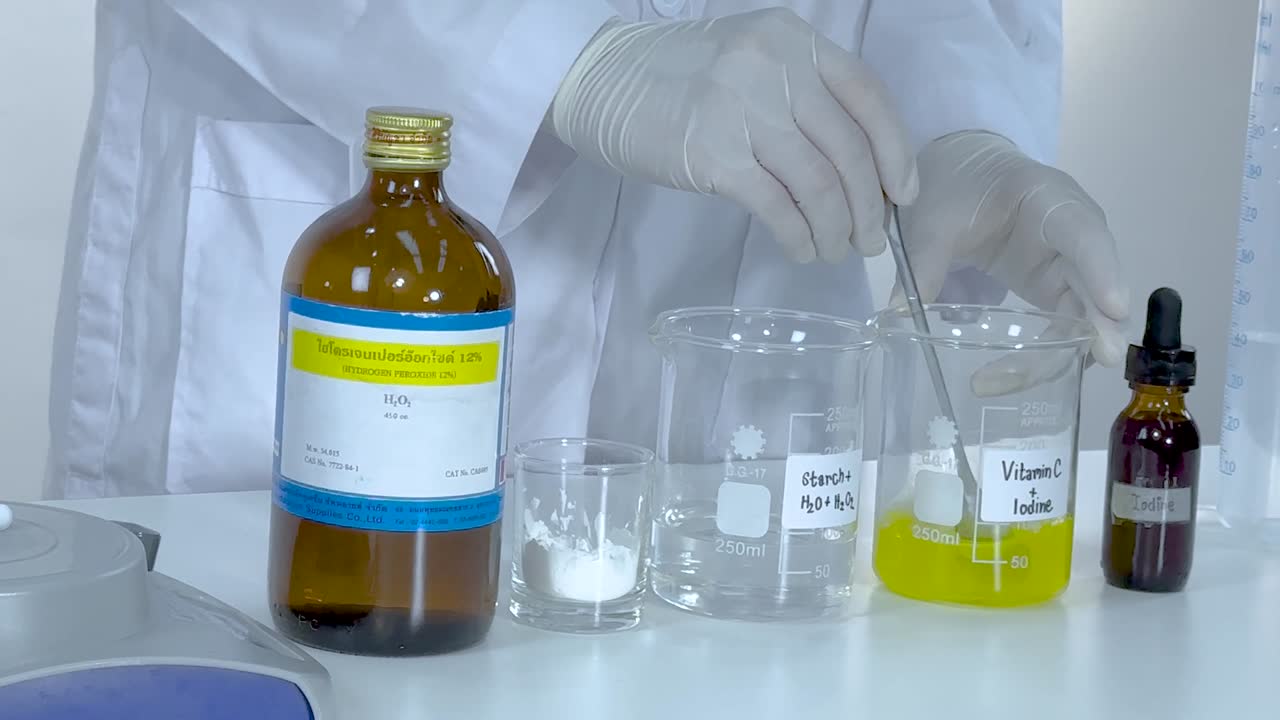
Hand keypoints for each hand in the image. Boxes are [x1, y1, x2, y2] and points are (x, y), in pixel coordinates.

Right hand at [551, 9, 917, 262]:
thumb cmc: (678, 78)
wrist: (601, 81)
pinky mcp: (712, 156)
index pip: (868, 97)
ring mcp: (742, 111)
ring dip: (835, 229)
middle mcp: (774, 68)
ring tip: (834, 251)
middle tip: (870, 241)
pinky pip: (776, 207)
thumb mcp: (752, 62)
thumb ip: (802, 95)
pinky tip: (801, 250)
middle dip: (869, 206)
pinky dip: (798, 236)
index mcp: (793, 40)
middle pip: (848, 150)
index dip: (895, 152)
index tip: (902, 194)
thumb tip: (858, 170)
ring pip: (818, 184)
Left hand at [894, 131, 1129, 394]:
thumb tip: (899, 311)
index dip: (1102, 269)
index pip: (1084, 233)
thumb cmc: (957, 186)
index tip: (1114, 307)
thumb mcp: (934, 218)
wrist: (963, 177)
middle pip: (1096, 279)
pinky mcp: (1056, 288)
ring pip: (1086, 310)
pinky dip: (1050, 351)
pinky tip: (1018, 376)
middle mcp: (1073, 234)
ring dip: (1071, 347)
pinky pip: (1066, 323)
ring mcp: (1069, 264)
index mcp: (1049, 199)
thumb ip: (923, 262)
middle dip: (1101, 320)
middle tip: (1104, 356)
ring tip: (1035, 379)